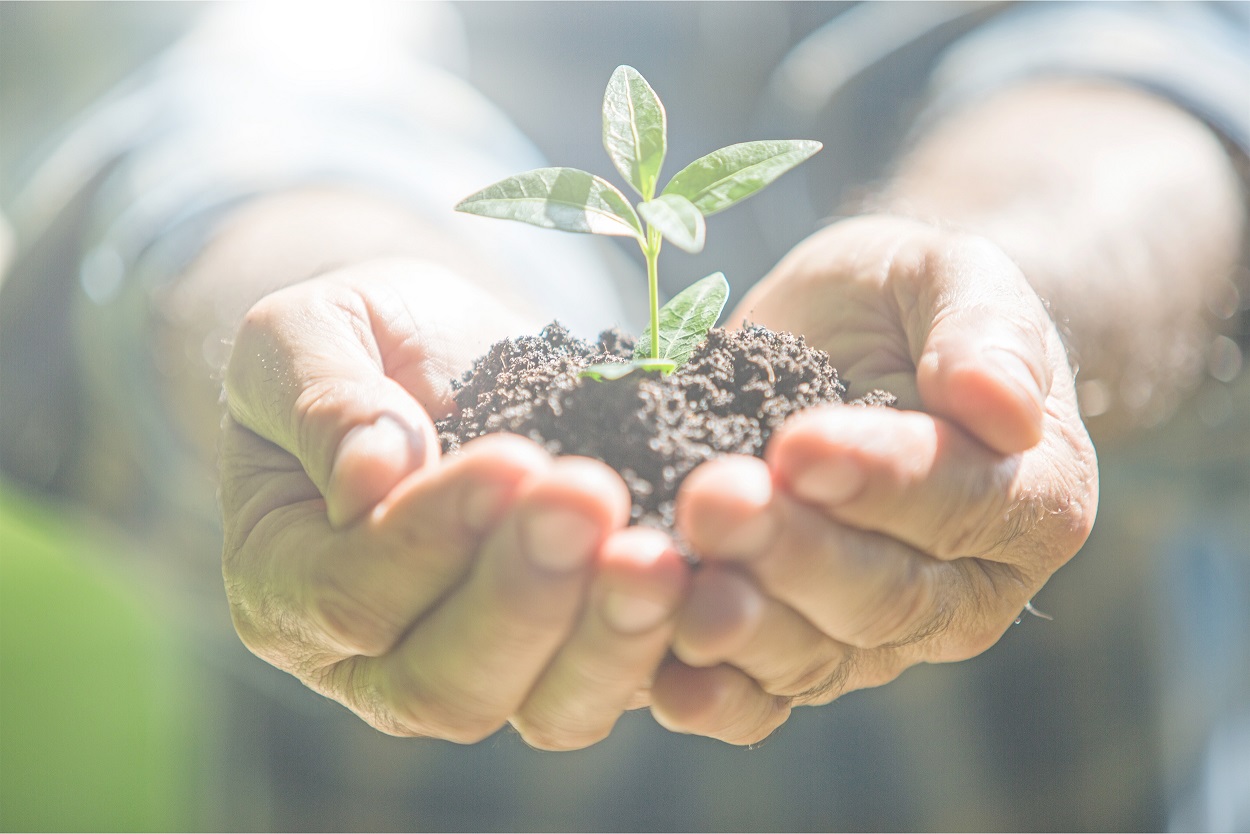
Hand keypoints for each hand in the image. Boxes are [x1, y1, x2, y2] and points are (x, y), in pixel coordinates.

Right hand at [220, 259, 688, 748]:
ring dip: (608, 639)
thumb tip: (368, 475)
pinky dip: (672, 646)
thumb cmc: (362, 343)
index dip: (429, 538)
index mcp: (287, 584)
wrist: (445, 356)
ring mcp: (485, 667)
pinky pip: (625, 682)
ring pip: (545, 708)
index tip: (511, 457)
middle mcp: (376, 658)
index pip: (350, 593)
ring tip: (661, 559)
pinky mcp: (573, 650)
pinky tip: (711, 580)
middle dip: (525, 596)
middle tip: (589, 496)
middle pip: (448, 683)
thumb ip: (320, 396)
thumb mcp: (310, 332)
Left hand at [652, 215, 1097, 743]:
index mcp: (1029, 502)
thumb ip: (988, 332)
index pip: (963, 503)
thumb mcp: (955, 277)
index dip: (880, 480)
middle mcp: (963, 591)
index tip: (798, 442)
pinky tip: (660, 679)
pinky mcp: (798, 652)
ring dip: (741, 626)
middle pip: (884, 597)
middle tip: (712, 500)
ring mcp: (878, 636)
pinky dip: (712, 697)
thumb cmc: (908, 306)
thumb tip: (1002, 407)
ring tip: (673, 583)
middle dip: (791, 552)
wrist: (848, 343)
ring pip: (816, 657)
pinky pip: (763, 699)